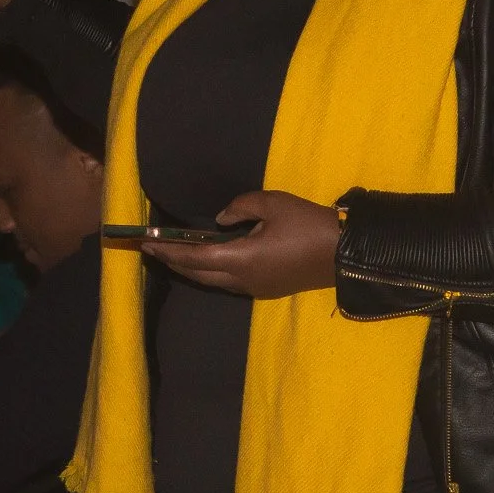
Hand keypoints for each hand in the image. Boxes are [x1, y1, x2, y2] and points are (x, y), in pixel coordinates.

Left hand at [141, 191, 340, 299]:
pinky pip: (229, 282)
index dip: (168, 251)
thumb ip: (240, 207)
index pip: (193, 258)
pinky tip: (207, 260)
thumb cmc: (309, 224)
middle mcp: (242, 279)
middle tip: (154, 248)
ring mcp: (255, 288)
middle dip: (173, 261)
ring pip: (212, 281)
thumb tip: (220, 220)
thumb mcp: (273, 203)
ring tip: (175, 253)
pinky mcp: (266, 289)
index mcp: (241, 259)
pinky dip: (211, 272)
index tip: (147, 242)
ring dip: (191, 268)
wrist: (346, 253)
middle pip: (198, 274)